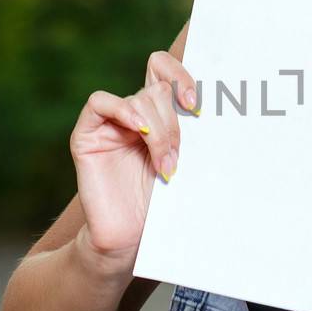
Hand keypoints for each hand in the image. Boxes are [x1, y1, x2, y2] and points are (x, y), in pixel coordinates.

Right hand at [69, 49, 199, 271]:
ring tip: (165, 167)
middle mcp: (134, 114)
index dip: (181, 77)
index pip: (164, 70)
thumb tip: (225, 104)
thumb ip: (194, 132)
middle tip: (178, 157)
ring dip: (159, 133)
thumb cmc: (163, 204)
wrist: (130, 240)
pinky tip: (139, 131)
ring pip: (139, 100)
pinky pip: (100, 103)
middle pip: (158, 90)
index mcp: (159, 115)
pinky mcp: (87, 135)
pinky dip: (123, 110)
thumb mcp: (187, 162)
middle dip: (175, 124)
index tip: (197, 105)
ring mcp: (110, 123)